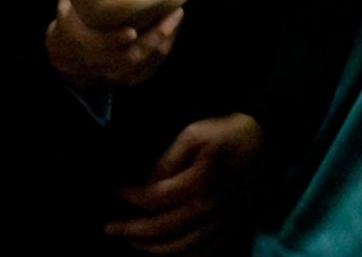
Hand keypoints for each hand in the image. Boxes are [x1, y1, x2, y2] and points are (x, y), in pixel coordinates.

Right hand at [46, 0, 183, 86]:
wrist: (65, 49)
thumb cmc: (70, 6)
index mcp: (75, 36)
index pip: (92, 45)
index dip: (111, 41)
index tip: (131, 30)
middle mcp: (92, 60)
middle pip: (125, 58)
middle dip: (151, 38)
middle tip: (174, 14)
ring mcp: (109, 72)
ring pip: (140, 66)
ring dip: (161, 44)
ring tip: (177, 18)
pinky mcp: (124, 78)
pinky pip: (146, 72)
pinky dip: (161, 55)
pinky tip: (173, 32)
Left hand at [105, 113, 265, 254]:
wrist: (266, 140)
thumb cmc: (226, 132)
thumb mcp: (193, 134)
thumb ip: (168, 160)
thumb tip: (148, 182)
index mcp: (199, 185)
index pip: (156, 199)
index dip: (132, 197)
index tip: (115, 190)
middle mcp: (209, 211)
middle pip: (164, 230)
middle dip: (133, 232)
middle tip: (109, 229)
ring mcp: (221, 223)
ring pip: (183, 248)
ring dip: (154, 249)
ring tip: (132, 242)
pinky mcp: (231, 228)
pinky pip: (204, 252)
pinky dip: (182, 255)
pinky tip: (168, 250)